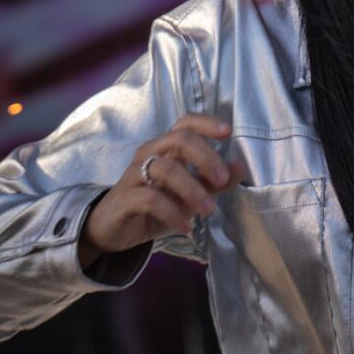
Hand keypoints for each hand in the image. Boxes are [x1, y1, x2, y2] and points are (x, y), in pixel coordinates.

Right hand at [79, 114, 245, 265]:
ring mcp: (134, 174)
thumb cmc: (155, 206)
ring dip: (193, 189)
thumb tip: (241, 168)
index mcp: (166, 148)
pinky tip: (186, 226)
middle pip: (179, 140)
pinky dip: (172, 212)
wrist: (113, 231)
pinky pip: (150, 199)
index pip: (185, 123)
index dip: (206, 123)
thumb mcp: (189, 195)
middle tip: (222, 180)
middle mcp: (150, 153)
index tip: (228, 132)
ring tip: (208, 210)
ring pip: (166, 168)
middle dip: (206, 158)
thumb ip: (214, 182)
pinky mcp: (124, 198)